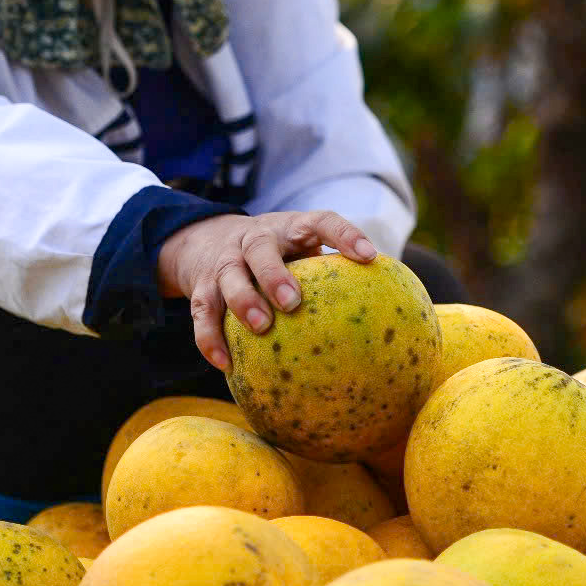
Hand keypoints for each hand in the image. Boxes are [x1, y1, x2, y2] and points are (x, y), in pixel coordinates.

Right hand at [158, 210, 377, 368]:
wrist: (203, 238)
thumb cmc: (276, 251)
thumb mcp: (302, 247)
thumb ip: (332, 269)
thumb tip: (385, 311)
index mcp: (290, 228)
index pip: (322, 222)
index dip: (346, 236)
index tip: (369, 257)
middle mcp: (254, 239)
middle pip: (260, 250)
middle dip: (274, 274)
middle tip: (292, 302)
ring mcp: (224, 261)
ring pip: (228, 278)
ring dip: (243, 302)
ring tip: (261, 328)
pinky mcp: (200, 285)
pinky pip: (201, 312)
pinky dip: (210, 338)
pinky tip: (226, 364)